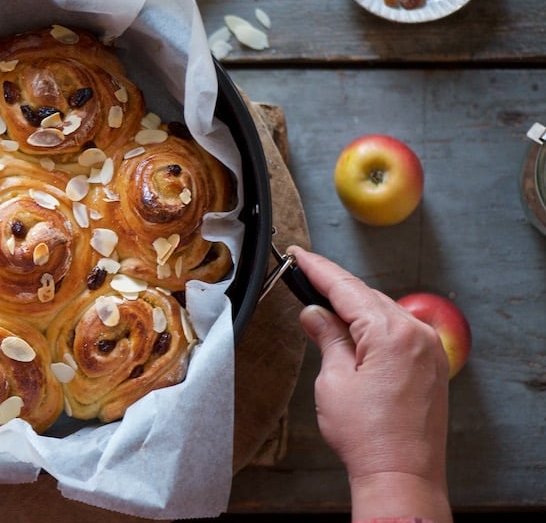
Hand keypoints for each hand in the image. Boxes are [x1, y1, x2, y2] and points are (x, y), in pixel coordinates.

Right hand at [289, 246, 451, 522]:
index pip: (347, 288)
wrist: (402, 476)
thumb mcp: (334, 380)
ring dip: (354, 309)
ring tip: (322, 310)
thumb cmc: (369, 436)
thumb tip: (315, 314)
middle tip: (303, 279)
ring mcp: (429, 351)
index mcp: (392, 333)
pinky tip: (354, 332)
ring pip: (384, 313)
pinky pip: (399, 332)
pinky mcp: (432, 366)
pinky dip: (374, 326)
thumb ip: (327, 338)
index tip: (299, 255)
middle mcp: (417, 335)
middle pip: (368, 297)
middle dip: (335, 289)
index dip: (318, 270)